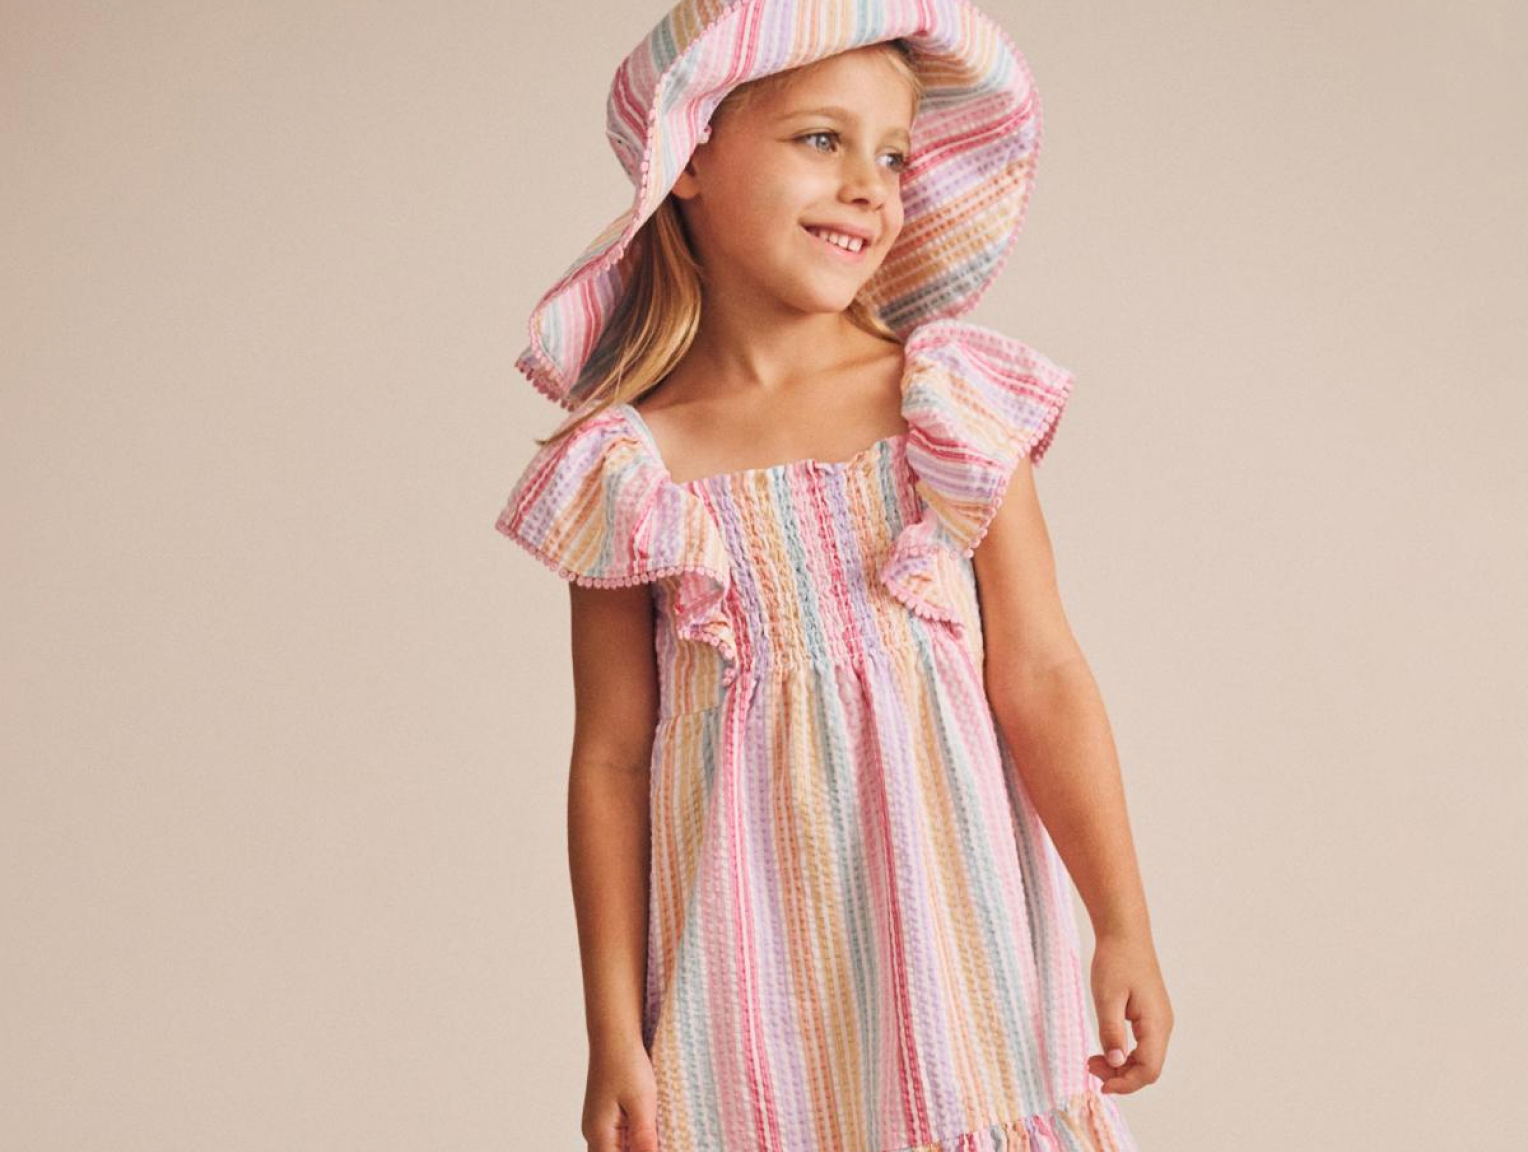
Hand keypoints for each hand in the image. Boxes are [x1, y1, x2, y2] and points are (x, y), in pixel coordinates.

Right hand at [582, 1039, 658, 1151]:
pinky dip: (631, 1140)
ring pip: (615, 1149)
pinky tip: (648, 1130)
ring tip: (656, 1137)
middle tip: (658, 1141)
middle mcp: (593, 1133)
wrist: (614, 1035)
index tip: (655, 1146)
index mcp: (599, 1134)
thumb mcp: (642, 1102)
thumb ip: (644, 1138)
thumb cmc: (626, 1063)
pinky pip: (616, 1138)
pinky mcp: (604, 1114)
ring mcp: (597, 1124)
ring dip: (634, 1147)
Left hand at [1086, 929, 1172, 1094]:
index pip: (1149, 1069)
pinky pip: (1142, 1044)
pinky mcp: (1151, 1015)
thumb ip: (1111, 1033)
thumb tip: (1116, 1064)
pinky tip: (1105, 1048)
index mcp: (1156, 1023)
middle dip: (1121, 1076)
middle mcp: (1163, 1025)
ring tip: (1093, 1060)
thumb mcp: (1107, 998)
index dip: (1126, 1084)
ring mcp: (1159, 1020)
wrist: (1125, 934)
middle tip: (1090, 1068)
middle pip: (1148, 1068)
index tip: (1101, 1086)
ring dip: (1121, 1065)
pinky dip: (1124, 1052)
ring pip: (1145, 1057)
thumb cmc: (1116, 961)